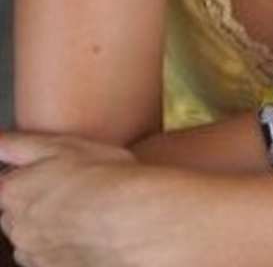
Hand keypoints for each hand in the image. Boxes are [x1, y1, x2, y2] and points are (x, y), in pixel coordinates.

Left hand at [0, 133, 202, 266]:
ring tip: (81, 213)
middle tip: (69, 189)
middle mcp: (18, 228)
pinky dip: (62, 248)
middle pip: (13, 215)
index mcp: (12, 193)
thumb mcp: (59, 144)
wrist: (132, 220)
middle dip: (33, 204)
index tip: (51, 174)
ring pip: (31, 240)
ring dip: (47, 229)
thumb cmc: (100, 177)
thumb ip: (17, 144)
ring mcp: (36, 255)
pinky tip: (85, 234)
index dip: (28, 177)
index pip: (5, 185)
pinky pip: (50, 259)